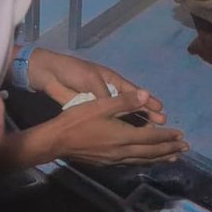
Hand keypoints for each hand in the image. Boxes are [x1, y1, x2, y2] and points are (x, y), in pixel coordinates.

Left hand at [25, 49, 165, 121]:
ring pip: (122, 116)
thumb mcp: (92, 81)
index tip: (161, 110)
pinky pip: (109, 122)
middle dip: (146, 115)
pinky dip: (119, 128)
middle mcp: (110, 93)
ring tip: (148, 134)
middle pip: (131, 106)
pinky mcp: (91, 113)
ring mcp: (100, 104)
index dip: (147, 101)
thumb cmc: (73, 72)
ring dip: (135, 124)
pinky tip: (126, 138)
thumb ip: (108, 94)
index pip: (134, 92)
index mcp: (112, 81)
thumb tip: (127, 105)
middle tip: (161, 125)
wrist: (50, 75)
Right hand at [39, 91, 188, 166]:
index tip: (181, 136)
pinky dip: (145, 160)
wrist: (57, 142)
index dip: (167, 136)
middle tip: (185, 149)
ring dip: (160, 158)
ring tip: (173, 157)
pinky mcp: (107, 163)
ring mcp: (115, 160)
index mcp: (123, 136)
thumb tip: (146, 95)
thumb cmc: (78, 120)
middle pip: (151, 152)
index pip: (152, 137)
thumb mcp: (101, 105)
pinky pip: (132, 162)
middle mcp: (123, 152)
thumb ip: (124, 101)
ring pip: (143, 160)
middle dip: (169, 150)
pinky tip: (146, 159)